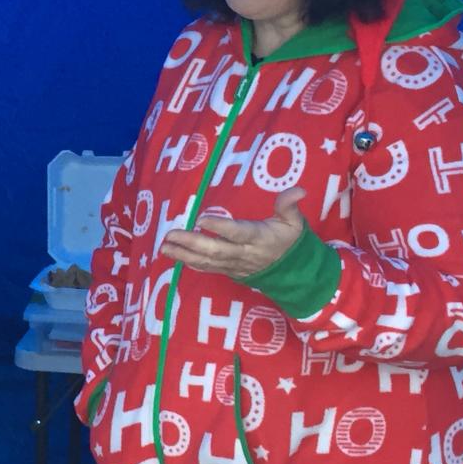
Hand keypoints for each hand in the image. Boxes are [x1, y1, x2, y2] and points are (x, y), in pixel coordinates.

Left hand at [159, 188, 306, 279]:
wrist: (294, 274)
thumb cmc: (289, 241)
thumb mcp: (294, 222)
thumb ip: (289, 205)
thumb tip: (298, 189)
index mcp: (259, 238)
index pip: (237, 233)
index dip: (220, 228)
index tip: (201, 220)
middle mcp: (243, 253)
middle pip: (216, 250)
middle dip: (191, 243)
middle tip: (171, 234)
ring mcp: (234, 265)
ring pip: (207, 262)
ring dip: (184, 255)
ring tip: (164, 246)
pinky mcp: (229, 271)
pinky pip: (208, 269)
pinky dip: (190, 263)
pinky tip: (174, 256)